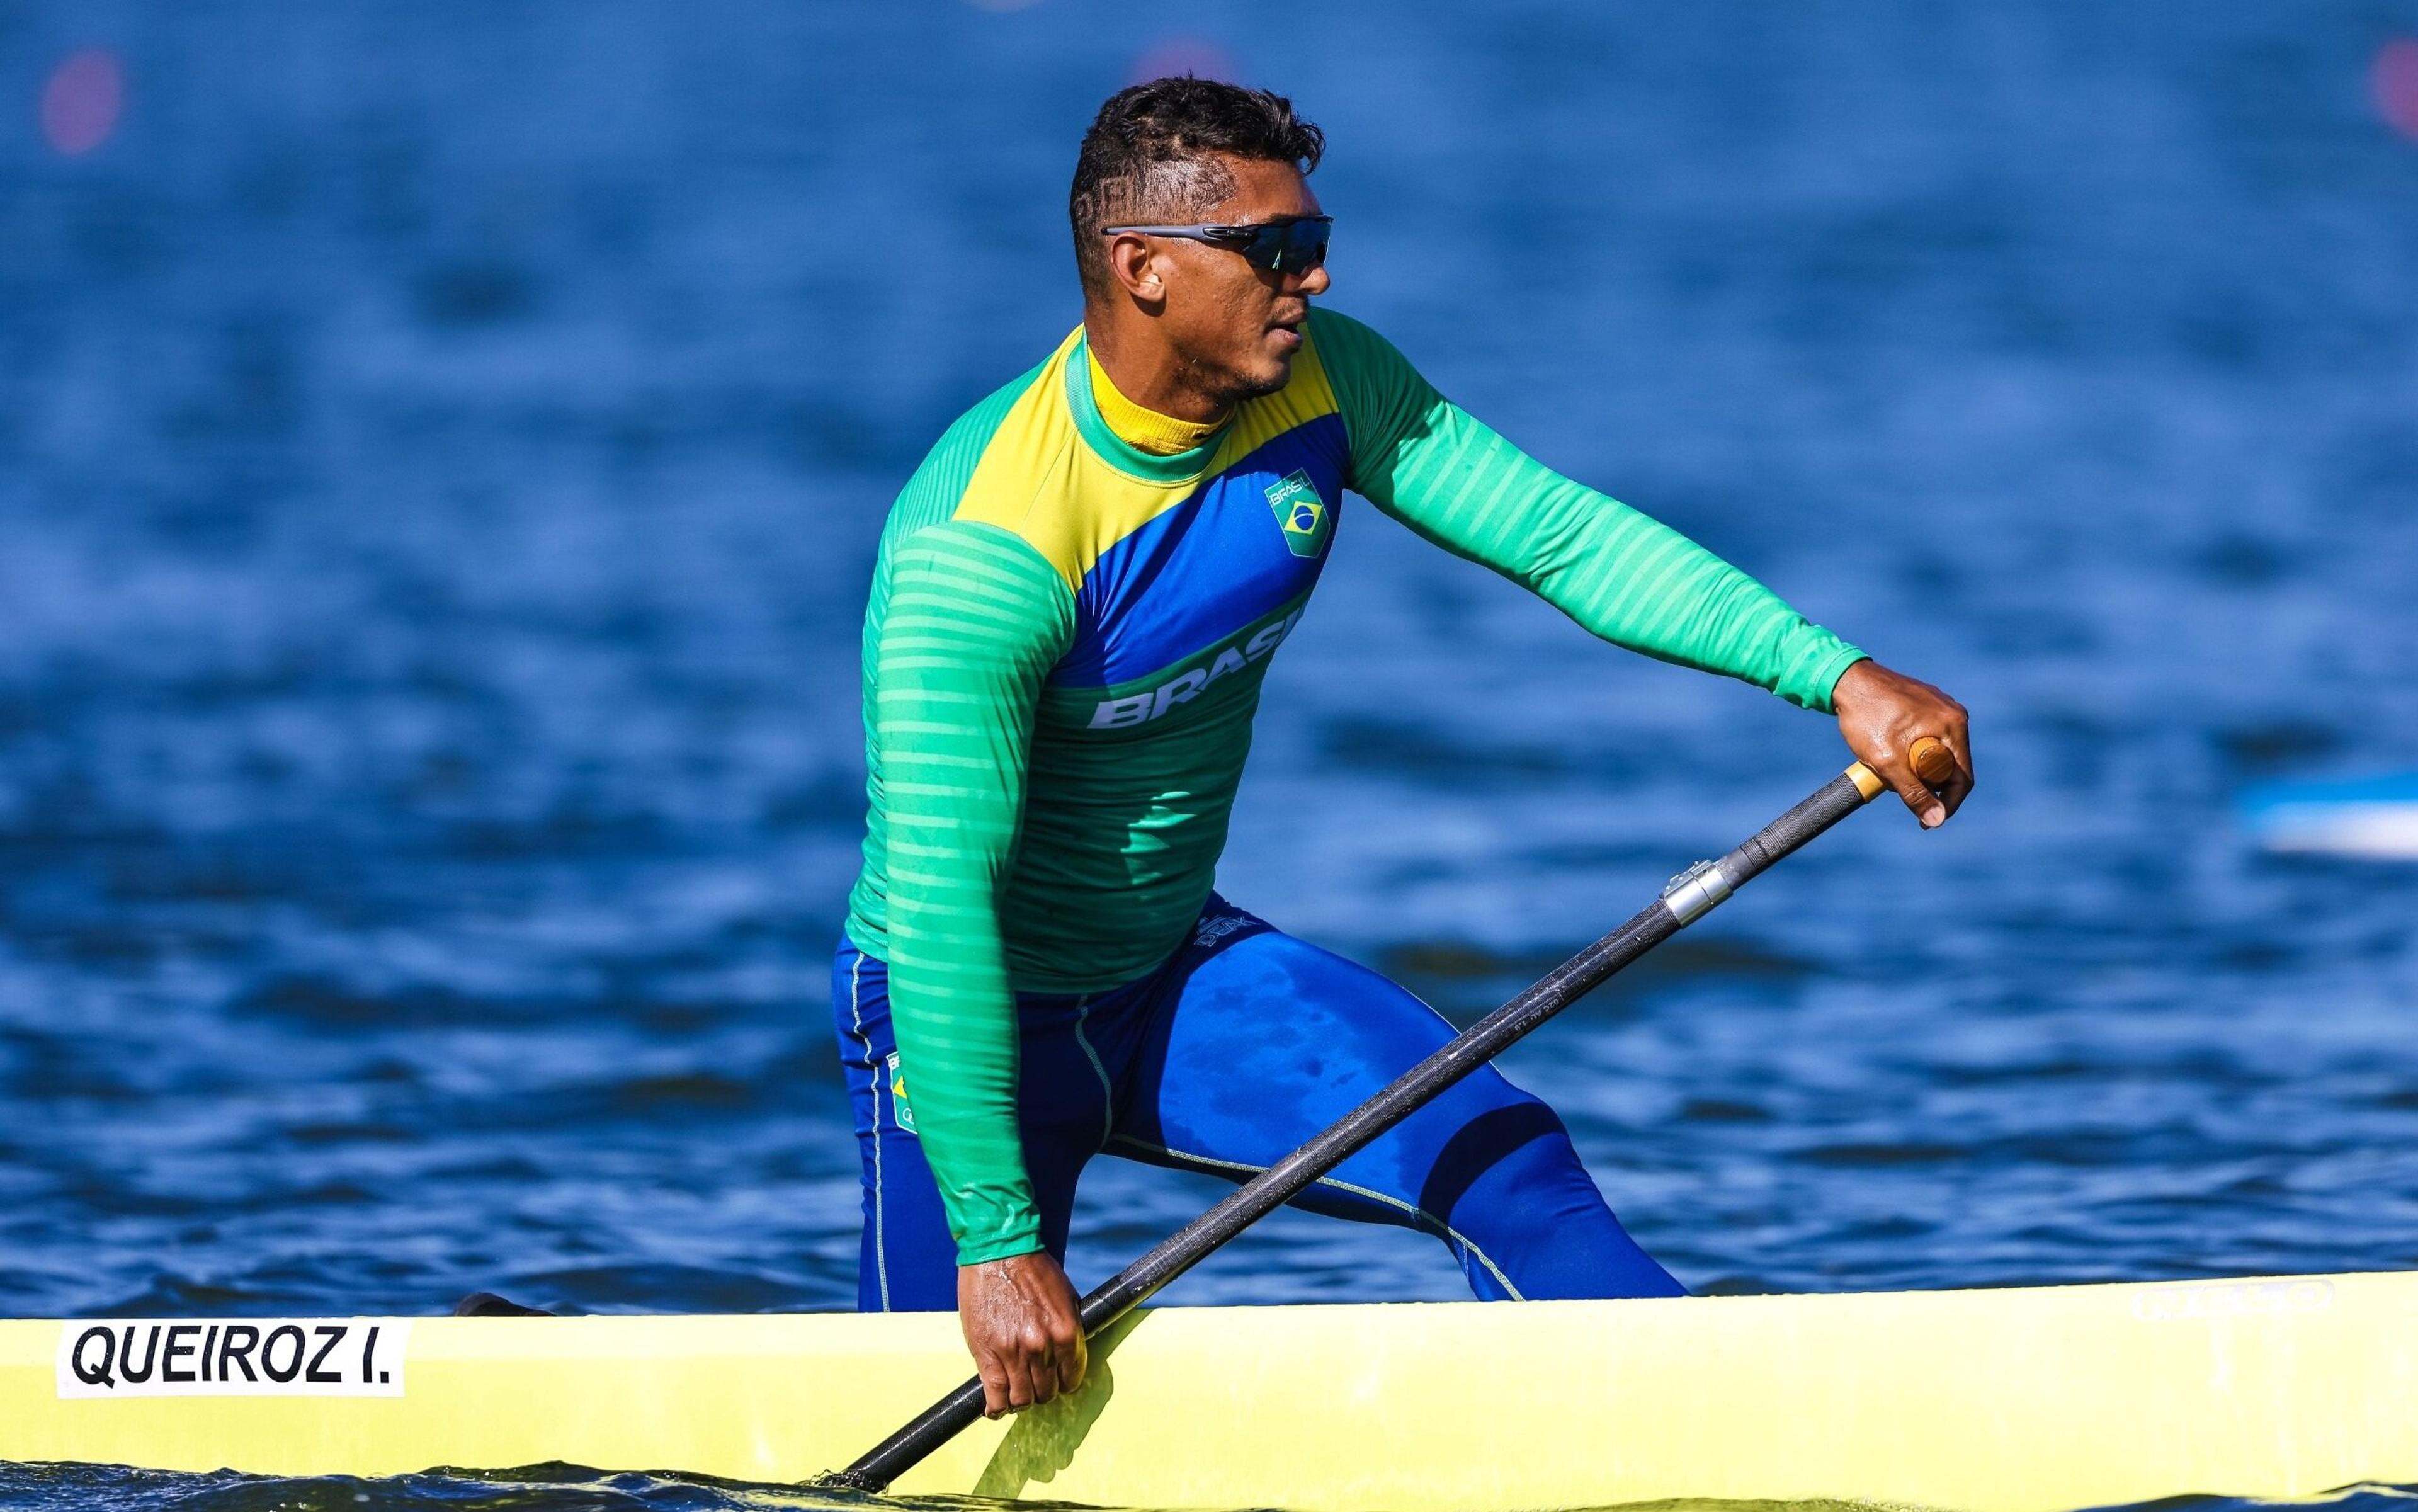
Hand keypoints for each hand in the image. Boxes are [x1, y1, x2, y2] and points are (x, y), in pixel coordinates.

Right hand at [958, 1251, 1086, 1417]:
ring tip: (1014, 1394)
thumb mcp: (1064, 1296)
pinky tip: (995, 1406)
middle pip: (1046, 1392)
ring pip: (1021, 1399)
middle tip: (1033, 1385)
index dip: (1064, 1383)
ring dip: (1019, 1401)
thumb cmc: (1033, 1269)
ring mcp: (1013, 1352)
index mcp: (1066, 1332)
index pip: (1072, 1378)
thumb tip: (1069, 1356)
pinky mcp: (986, 1353)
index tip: (1057, 1382)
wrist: (999, 1249)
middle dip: (1041, 1391)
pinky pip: (995, 1395)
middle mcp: (1042, 1346)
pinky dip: (996, 1407)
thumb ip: (1067, 1329)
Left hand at [1830, 658, 1972, 827]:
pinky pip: (1927, 738)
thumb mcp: (1888, 761)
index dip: (1947, 804)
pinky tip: (1888, 749)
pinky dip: (1910, 752)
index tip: (1926, 821)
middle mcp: (1954, 714)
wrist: (1845, 680)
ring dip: (1916, 769)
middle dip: (1927, 784)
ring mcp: (1940, 707)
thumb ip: (1914, 792)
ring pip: (1937, 753)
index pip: (1963, 778)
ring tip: (1887, 767)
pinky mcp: (1925, 705)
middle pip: (1951, 766)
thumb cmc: (1866, 717)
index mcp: (1953, 725)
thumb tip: (1936, 821)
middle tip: (1897, 788)